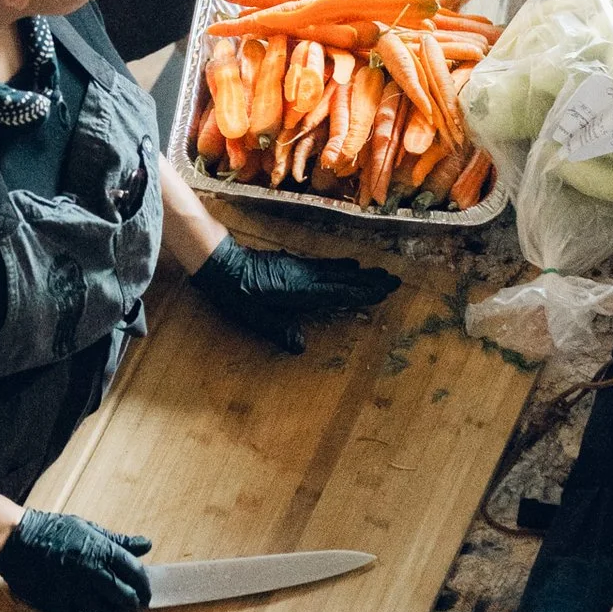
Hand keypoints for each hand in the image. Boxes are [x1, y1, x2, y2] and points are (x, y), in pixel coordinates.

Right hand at [0, 507, 153, 611]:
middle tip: (132, 606)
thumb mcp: (88, 528)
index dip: (144, 586)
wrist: (16, 540)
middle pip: (124, 597)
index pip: (135, 573)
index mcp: (101, 550)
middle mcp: (91, 571)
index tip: (145, 592)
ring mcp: (73, 589)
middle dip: (132, 605)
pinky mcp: (56, 603)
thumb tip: (146, 545)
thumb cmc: (53, 531)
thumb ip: (118, 541)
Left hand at [198, 233, 393, 354]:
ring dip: (356, 272)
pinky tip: (344, 267)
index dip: (363, 292)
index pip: (339, 292)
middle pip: (343, 278)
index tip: (385, 290)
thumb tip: (300, 348)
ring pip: (334, 270)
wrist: (219, 263)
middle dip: (368, 280)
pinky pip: (322, 266)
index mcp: (300, 290)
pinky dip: (338, 268)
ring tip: (374, 273)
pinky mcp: (290, 263)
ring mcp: (297, 267)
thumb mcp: (254, 318)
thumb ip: (279, 330)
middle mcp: (303, 276)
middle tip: (392, 280)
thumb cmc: (235, 294)